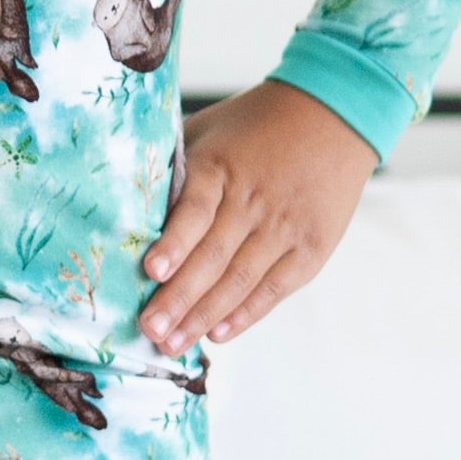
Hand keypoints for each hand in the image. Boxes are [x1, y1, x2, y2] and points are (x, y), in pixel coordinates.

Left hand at [139, 80, 376, 354]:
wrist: (332, 115)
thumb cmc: (255, 126)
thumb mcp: (209, 131)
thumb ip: (175, 167)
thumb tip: (128, 205)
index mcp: (221, 168)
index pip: (195, 210)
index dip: (174, 242)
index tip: (151, 271)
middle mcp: (253, 200)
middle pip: (213, 256)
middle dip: (179, 298)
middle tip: (150, 330)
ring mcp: (285, 226)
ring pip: (240, 280)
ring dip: (204, 316)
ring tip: (173, 344)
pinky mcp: (312, 247)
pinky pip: (274, 288)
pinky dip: (246, 314)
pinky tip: (218, 335)